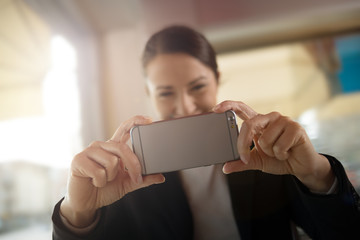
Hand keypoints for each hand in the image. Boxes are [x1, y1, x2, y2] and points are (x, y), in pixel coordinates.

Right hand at [60, 116, 164, 226]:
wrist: (86, 203)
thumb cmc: (105, 189)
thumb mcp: (128, 184)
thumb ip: (143, 179)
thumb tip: (161, 177)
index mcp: (113, 147)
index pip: (125, 128)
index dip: (136, 121)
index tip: (149, 120)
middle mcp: (102, 145)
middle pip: (122, 148)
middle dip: (133, 165)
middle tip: (135, 178)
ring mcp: (89, 151)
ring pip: (111, 161)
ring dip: (111, 177)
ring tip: (103, 180)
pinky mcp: (78, 160)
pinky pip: (99, 171)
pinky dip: (100, 182)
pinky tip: (94, 182)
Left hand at [213, 101, 334, 191]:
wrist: (301, 166)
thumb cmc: (278, 160)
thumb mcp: (256, 162)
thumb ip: (241, 163)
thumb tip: (225, 167)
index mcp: (258, 122)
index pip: (241, 109)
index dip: (228, 105)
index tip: (215, 109)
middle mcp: (270, 118)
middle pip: (249, 124)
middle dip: (244, 144)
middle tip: (246, 158)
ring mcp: (283, 120)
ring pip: (265, 139)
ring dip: (271, 152)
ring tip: (279, 152)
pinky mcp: (295, 128)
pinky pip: (279, 145)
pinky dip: (282, 154)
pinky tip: (289, 151)